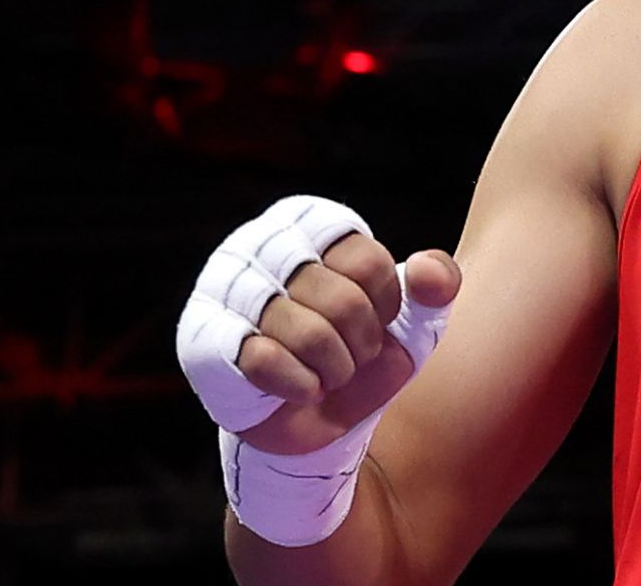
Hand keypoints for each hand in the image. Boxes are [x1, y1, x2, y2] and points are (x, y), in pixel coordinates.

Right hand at [177, 195, 461, 456]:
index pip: (367, 261)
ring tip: (326, 372)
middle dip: (361, 343)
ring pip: (308, 333)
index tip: (376, 318)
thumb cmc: (362, 350)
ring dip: (334, 369)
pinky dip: (300, 386)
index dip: (385, 305)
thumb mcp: (415, 318)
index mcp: (309, 223)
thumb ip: (438, 284)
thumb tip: (424, 269)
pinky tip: (297, 388)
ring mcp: (223, 287)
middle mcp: (258, 242)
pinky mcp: (202, 338)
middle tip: (350, 355)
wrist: (318, 416)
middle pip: (342, 298)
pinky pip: (267, 362)